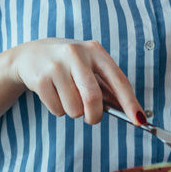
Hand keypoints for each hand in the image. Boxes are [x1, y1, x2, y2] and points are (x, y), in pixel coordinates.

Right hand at [9, 38, 144, 126]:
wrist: (30, 55)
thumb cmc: (68, 64)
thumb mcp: (89, 67)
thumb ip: (107, 87)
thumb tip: (128, 112)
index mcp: (95, 50)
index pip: (118, 80)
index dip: (130, 102)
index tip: (140, 120)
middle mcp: (76, 54)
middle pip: (93, 98)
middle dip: (94, 116)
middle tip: (91, 118)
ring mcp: (56, 65)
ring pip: (74, 108)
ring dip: (73, 112)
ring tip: (67, 97)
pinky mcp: (41, 78)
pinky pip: (57, 110)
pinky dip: (58, 110)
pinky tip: (54, 94)